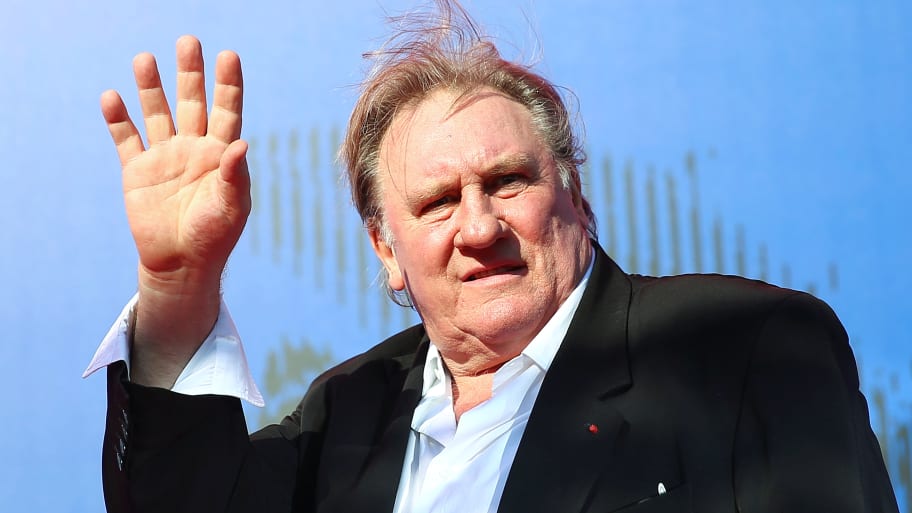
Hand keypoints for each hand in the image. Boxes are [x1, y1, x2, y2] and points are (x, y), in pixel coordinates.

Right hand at [100, 36, 250, 385]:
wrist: (182, 264)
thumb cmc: (215, 236)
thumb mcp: (231, 207)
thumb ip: (234, 175)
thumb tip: (242, 142)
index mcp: (221, 154)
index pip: (226, 111)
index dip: (228, 84)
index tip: (228, 56)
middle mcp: (194, 149)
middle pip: (192, 102)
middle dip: (190, 73)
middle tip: (188, 42)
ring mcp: (165, 157)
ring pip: (158, 113)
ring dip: (151, 88)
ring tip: (145, 59)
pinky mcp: (138, 171)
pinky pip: (126, 139)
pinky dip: (118, 120)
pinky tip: (112, 97)